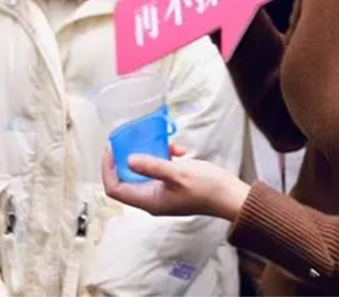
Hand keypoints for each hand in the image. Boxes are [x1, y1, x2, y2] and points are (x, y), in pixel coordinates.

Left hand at [102, 146, 249, 220]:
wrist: (229, 196)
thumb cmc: (205, 187)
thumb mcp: (177, 173)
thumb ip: (152, 165)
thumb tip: (127, 160)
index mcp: (148, 200)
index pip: (115, 188)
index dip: (108, 169)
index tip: (111, 147)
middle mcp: (151, 199)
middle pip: (126, 178)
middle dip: (127, 157)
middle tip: (130, 138)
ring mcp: (162, 193)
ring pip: (144, 171)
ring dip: (151, 154)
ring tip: (165, 143)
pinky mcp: (172, 186)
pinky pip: (160, 169)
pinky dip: (165, 157)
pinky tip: (179, 150)